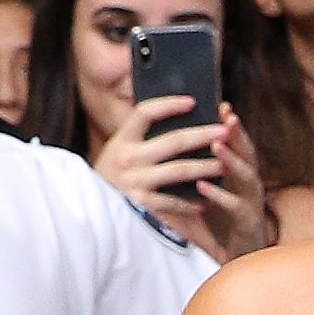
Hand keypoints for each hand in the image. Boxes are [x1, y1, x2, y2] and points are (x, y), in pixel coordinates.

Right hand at [90, 100, 271, 263]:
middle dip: (203, 135)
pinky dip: (192, 203)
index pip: (145, 112)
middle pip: (174, 141)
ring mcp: (135, 181)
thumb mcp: (117, 153)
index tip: (192, 101)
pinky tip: (206, 202)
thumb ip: (140, 141)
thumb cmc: (110, 179)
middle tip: (225, 131)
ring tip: (225, 165)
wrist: (88, 212)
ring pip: (180, 170)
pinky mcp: (142, 205)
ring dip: (206, 167)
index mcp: (122, 140)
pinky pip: (174, 201)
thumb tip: (176, 122)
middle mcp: (128, 158)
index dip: (169, 104)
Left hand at [190, 108, 272, 262]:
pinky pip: (235, 207)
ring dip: (231, 160)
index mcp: (240, 176)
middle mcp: (250, 186)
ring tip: (215, 146)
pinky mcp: (247, 224)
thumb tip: (171, 146)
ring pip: (247, 177)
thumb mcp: (207, 192)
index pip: (238, 145)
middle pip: (249, 154)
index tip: (223, 105)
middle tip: (226, 117)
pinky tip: (204, 186)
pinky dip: (220, 195)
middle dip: (238, 135)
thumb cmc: (217, 224)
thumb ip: (198, 171)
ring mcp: (251, 204)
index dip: (232, 126)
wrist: (233, 260)